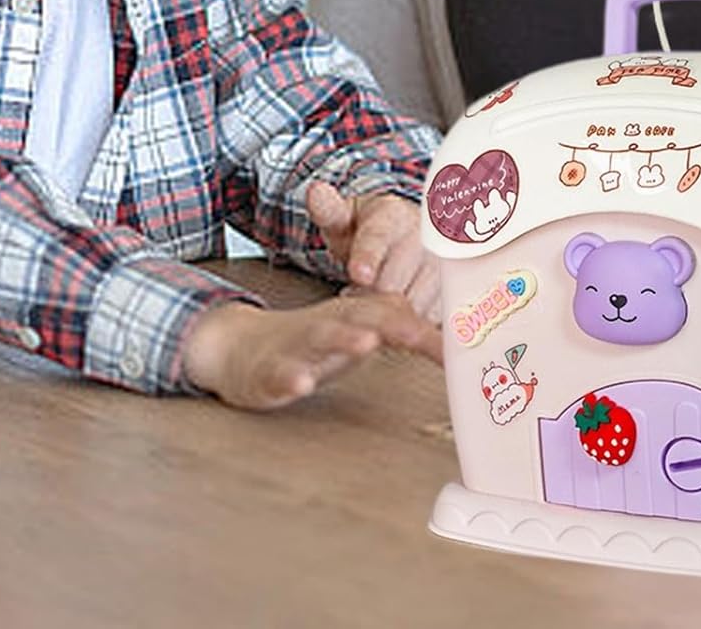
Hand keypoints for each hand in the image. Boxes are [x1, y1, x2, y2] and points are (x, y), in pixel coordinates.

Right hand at [180, 292, 441, 410]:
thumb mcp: (359, 334)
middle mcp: (329, 325)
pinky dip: (291, 378)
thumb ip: (402, 333)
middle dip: (392, 325)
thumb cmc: (313, 343)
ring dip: (343, 339)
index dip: (428, 330)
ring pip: (321, 339)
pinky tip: (301, 384)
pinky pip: (280, 375)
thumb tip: (455, 344)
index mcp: (354, 317)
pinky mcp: (268, 371)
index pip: (396, 316)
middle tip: (420, 334)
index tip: (459, 346)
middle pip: (362, 318)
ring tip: (365, 343)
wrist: (240, 347)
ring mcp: (297, 347)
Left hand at [306, 182, 440, 319]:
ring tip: (373, 300)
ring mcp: (442, 263)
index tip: (358, 274)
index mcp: (393, 214)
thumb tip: (315, 191)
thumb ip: (327, 210)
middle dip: (370, 295)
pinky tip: (397, 314)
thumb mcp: (343, 217)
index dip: (368, 257)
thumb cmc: (366, 230)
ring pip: (414, 301)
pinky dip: (411, 322)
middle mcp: (425, 236)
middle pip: (395, 278)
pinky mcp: (454, 290)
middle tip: (353, 296)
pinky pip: (430, 316)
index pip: (379, 237)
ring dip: (390, 311)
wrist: (401, 236)